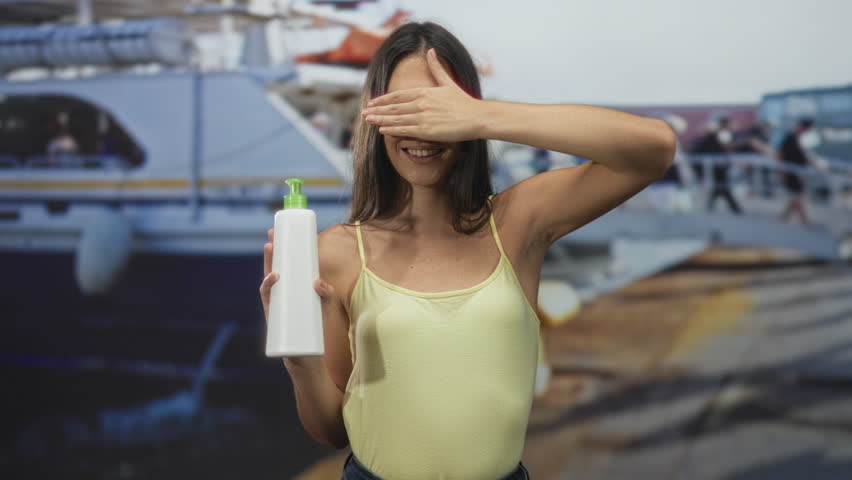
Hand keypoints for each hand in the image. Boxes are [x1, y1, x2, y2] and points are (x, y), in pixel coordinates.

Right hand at [260, 228, 335, 324]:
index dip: (284, 246)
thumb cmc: (316, 320)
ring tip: (270, 246)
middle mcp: (283, 287)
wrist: (306, 346)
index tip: (282, 231)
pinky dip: (268, 284)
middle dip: (273, 247)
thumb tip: (317, 281)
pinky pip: (266, 294)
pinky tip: (274, 275)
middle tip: (272, 233)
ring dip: (268, 260)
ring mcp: (276, 296)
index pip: (288, 260)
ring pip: (268, 275)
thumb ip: (326, 291)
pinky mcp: (271, 308)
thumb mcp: (326, 302)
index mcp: (295, 281)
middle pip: (276, 263)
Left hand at [361, 48, 484, 141]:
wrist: (477, 117)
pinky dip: (392, 129)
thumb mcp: (449, 82)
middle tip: (364, 113)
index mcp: (424, 91)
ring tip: (368, 121)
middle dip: (377, 110)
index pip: (397, 95)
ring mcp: (423, 117)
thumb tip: (431, 50)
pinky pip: (405, 130)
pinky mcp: (426, 130)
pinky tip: (382, 130)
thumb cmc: (464, 101)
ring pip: (396, 118)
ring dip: (380, 120)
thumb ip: (437, 67)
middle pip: (393, 107)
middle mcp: (421, 103)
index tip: (372, 102)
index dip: (383, 99)